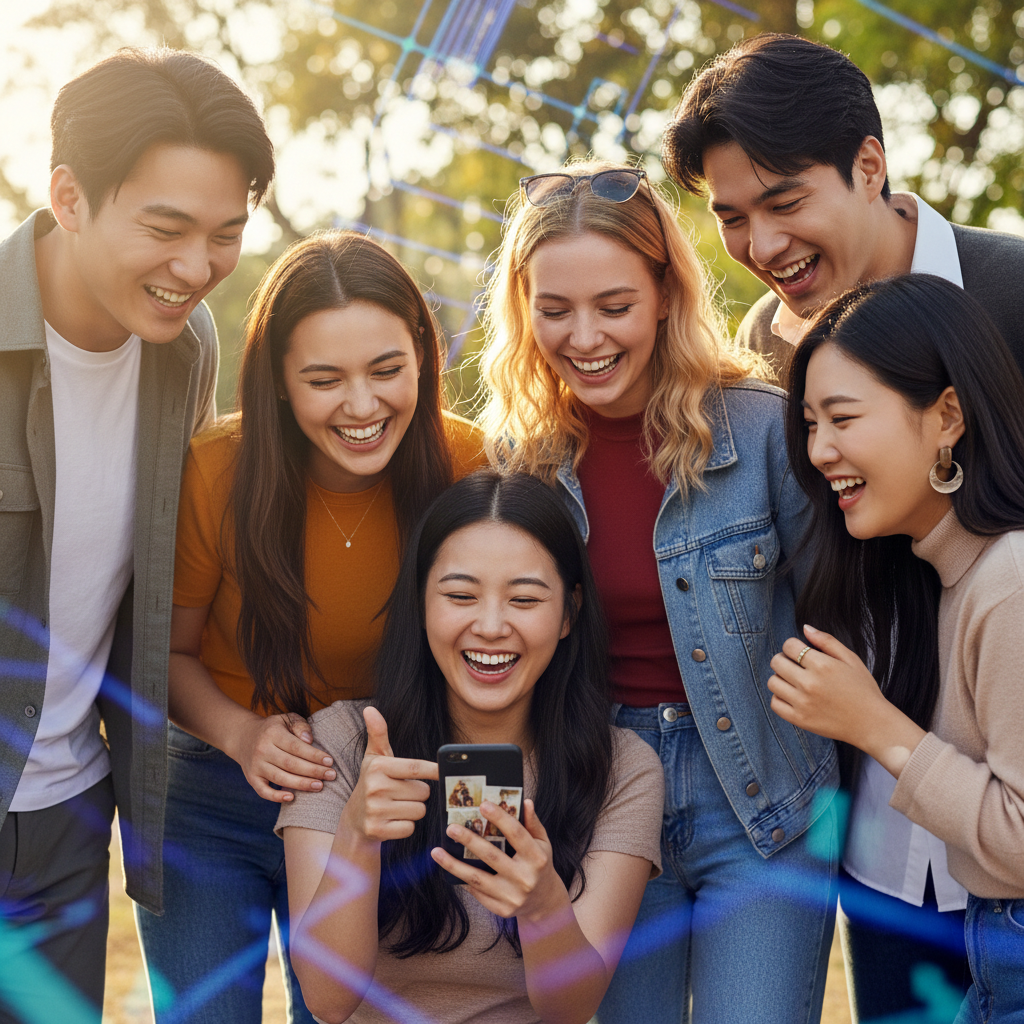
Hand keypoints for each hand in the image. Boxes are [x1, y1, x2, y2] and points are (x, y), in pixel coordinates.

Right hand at [232, 712, 337, 801]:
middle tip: (332, 776)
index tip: (330, 761)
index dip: (314, 755)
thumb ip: (300, 726)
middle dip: (313, 771)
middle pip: (290, 764)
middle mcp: (262, 750)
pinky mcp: (252, 778)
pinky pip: (263, 791)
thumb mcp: (286, 719)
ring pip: (280, 778)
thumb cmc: (273, 728)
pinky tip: (291, 797)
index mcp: (273, 734)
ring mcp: (256, 766)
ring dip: (301, 784)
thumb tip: (309, 740)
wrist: (243, 736)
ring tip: (320, 786)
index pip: (296, 747)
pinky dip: (276, 797)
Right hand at [341, 707, 438, 844]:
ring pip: (419, 810)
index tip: (444, 771)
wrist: (354, 819)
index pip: (416, 767)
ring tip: (396, 806)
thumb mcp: (375, 757)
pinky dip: (406, 826)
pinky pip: (410, 828)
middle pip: (423, 792)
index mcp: (378, 766)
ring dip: (413, 810)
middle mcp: (375, 788)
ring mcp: (375, 810)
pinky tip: (392, 821)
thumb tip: (370, 709)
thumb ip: (378, 733)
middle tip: (401, 793)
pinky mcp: (377, 830)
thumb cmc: (372, 783)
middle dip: (417, 793)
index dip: (433, 770)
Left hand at [431, 798, 568, 924]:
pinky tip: (449, 868)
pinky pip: (477, 892)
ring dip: (453, 865)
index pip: (516, 834)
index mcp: (537, 858)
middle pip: (491, 856)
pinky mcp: (502, 909)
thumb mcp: (542, 843)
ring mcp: (512, 896)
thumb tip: (526, 802)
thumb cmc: (540, 865)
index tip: (483, 804)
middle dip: (469, 840)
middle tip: (451, 828)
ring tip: (436, 852)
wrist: (544, 902)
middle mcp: (525, 878)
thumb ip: (533, 823)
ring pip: (477, 878)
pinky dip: (462, 880)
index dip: (499, 818)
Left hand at [767, 625, 924, 775]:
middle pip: (777, 662)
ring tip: (795, 681)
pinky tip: (793, 696)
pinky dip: (779, 698)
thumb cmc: (863, 690)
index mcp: (822, 666)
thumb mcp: (851, 659)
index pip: (789, 646)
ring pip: (772, 682)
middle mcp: (809, 684)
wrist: (872, 724)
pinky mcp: (799, 719)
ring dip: (780, 678)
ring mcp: (802, 703)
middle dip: (784, 659)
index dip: (792, 646)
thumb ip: (826, 641)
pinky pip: (774, 704)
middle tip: (795, 665)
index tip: (800, 652)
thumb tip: (805, 627)